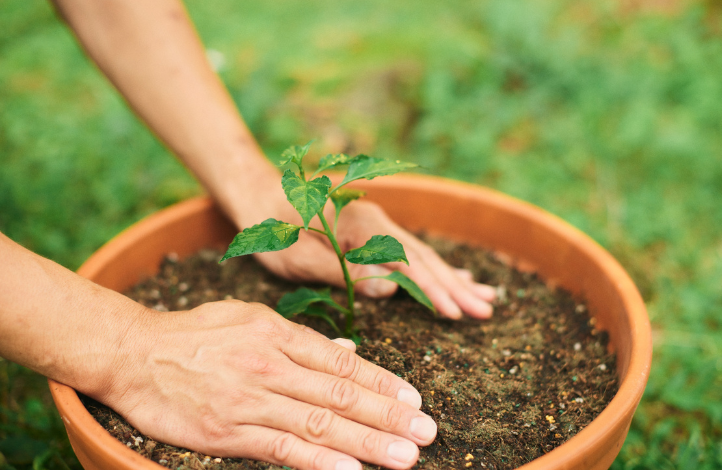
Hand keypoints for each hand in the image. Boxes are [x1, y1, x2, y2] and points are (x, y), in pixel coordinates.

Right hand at [107, 301, 435, 469]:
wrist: (133, 352)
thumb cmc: (196, 334)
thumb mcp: (251, 319)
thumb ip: (302, 339)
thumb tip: (349, 351)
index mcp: (279, 334)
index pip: (343, 362)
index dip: (382, 382)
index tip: (414, 399)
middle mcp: (271, 365)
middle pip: (340, 394)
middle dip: (388, 415)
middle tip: (426, 432)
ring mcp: (250, 399)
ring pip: (319, 422)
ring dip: (366, 442)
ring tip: (404, 456)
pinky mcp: (228, 430)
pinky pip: (281, 448)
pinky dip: (318, 461)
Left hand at [246, 188, 495, 319]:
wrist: (259, 195)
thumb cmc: (272, 228)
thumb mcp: (298, 257)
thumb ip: (343, 272)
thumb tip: (391, 288)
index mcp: (361, 226)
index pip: (407, 262)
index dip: (433, 289)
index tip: (456, 312)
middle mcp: (377, 222)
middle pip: (425, 258)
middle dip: (456, 286)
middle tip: (486, 310)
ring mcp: (378, 226)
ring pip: (423, 255)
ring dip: (453, 278)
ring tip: (486, 298)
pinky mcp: (374, 233)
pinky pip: (412, 253)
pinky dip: (436, 268)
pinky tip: (456, 277)